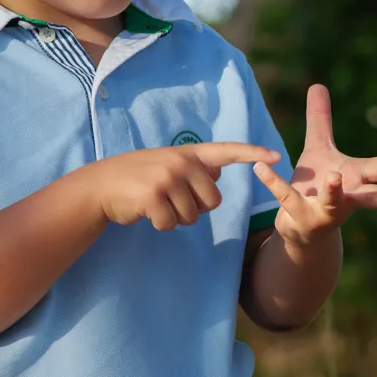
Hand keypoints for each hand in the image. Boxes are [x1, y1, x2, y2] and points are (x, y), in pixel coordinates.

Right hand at [91, 142, 278, 231]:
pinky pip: (172, 224)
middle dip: (196, 209)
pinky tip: (146, 212)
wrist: (101, 186)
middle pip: (213, 201)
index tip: (276, 156)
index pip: (226, 152)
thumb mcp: (167, 165)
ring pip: (193, 216)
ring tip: (156, 204)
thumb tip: (217, 173)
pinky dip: (161, 225)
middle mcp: (180, 162)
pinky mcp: (153, 197)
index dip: (252, 153)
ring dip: (176, 218)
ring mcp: (166, 178)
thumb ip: (193, 169)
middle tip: (171, 201)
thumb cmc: (138, 178)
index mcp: (188, 153)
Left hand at [254, 85, 376, 247]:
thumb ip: (320, 119)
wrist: (301, 227)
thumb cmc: (317, 187)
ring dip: (335, 192)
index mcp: (356, 178)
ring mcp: (325, 211)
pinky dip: (274, 183)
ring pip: (332, 203)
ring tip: (335, 178)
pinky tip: (261, 168)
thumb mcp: (319, 149)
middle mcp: (346, 198)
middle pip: (369, 195)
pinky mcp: (299, 216)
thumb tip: (318, 85)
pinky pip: (287, 197)